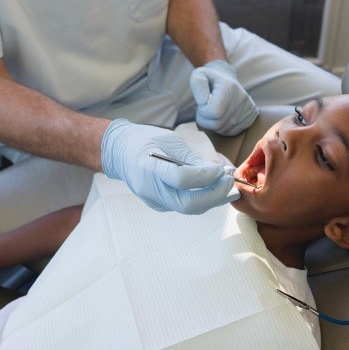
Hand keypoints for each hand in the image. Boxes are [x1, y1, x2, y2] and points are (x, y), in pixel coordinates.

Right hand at [100, 119, 235, 213]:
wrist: (119, 153)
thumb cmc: (144, 141)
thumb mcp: (169, 141)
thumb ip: (191, 159)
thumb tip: (218, 172)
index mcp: (149, 168)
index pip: (181, 179)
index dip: (205, 176)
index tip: (220, 169)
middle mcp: (150, 190)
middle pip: (188, 204)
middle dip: (215, 195)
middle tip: (229, 182)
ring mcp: (154, 200)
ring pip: (189, 208)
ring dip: (212, 199)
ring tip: (227, 186)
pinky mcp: (159, 205)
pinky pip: (184, 206)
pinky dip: (202, 199)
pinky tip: (213, 188)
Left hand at [189, 59, 257, 135]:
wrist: (225, 78)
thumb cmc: (208, 79)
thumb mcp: (198, 75)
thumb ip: (197, 85)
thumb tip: (204, 102)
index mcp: (229, 87)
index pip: (213, 112)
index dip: (202, 112)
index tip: (201, 104)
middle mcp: (242, 98)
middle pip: (218, 124)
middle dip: (206, 120)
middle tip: (205, 109)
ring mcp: (249, 108)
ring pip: (224, 130)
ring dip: (213, 124)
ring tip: (213, 112)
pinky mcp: (251, 116)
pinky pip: (232, 132)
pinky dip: (223, 128)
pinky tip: (221, 117)